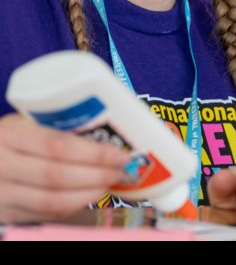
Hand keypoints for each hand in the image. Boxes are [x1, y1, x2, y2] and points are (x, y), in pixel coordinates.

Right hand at [0, 113, 130, 223]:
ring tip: (108, 183)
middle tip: (121, 171)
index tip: (120, 154)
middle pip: (59, 177)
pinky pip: (44, 215)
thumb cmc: (7, 139)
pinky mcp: (5, 214)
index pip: (59, 146)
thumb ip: (56, 129)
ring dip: (89, 194)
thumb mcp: (24, 123)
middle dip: (98, 175)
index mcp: (9, 135)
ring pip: (53, 201)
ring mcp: (1, 194)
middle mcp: (1, 166)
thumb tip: (106, 138)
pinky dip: (72, 207)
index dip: (95, 153)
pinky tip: (87, 195)